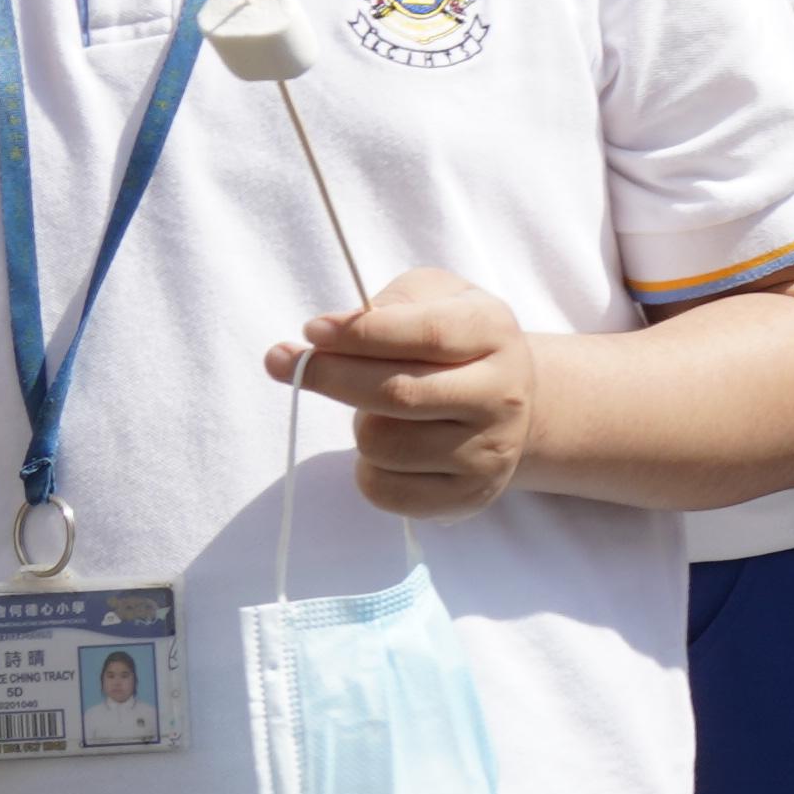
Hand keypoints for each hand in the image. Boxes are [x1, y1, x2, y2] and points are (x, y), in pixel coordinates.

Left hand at [271, 266, 538, 517]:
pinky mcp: (468, 495)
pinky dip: (367, 469)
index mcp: (495, 334)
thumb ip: (391, 305)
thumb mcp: (436, 297)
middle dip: (330, 376)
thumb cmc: (454, 343)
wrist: (509, 405)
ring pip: (381, 444)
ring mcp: (488, 451)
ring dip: (359, 425)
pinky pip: (383, 490)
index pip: (427, 334)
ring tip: (378, 412)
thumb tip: (330, 336)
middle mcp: (502, 395)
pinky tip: (388, 449)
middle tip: (285, 362)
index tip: (312, 330)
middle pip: (399, 394)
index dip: (361, 334)